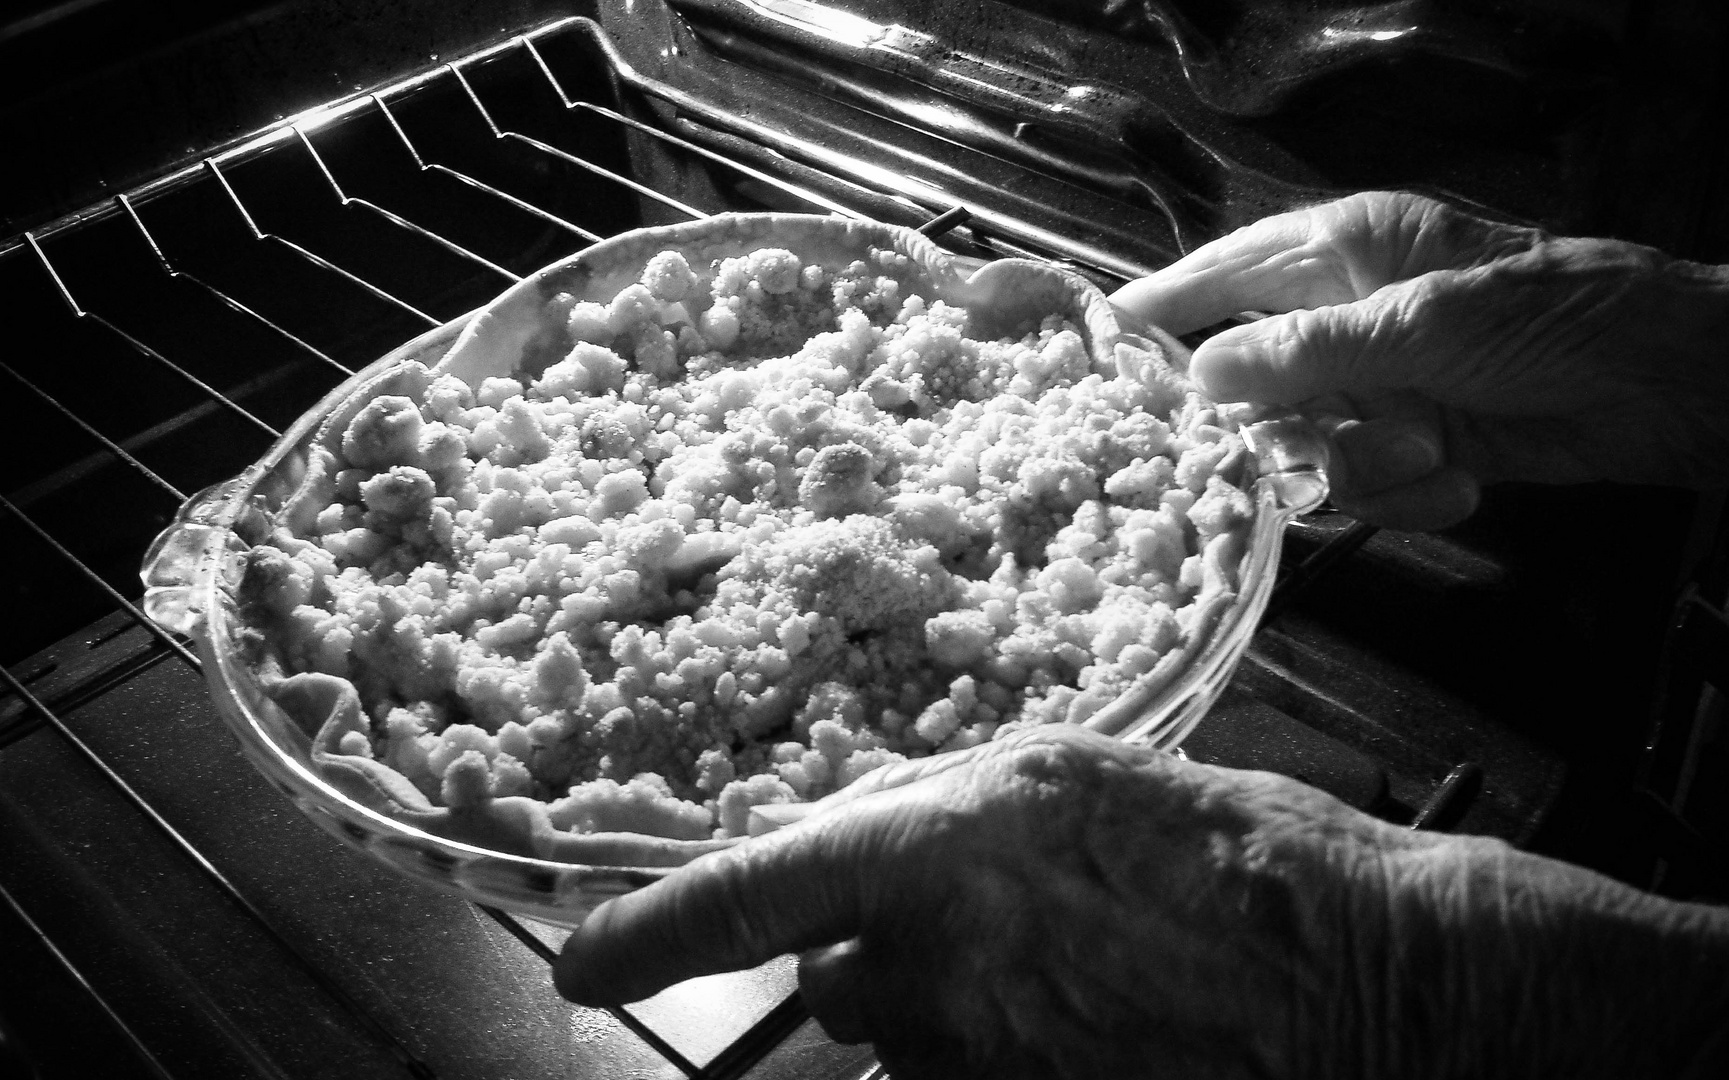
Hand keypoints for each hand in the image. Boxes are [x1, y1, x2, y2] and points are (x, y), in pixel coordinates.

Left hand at [551, 726, 1728, 1077]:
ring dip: (958, 1002)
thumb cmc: (1232, 855)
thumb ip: (938, 802)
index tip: (585, 963)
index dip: (648, 931)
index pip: (745, 900)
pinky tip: (1087, 1019)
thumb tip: (852, 836)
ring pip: (908, 1036)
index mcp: (934, 853)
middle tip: (1008, 923)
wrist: (1360, 990)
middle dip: (891, 952)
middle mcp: (932, 971)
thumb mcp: (1071, 775)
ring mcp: (975, 1064)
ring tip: (1077, 966)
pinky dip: (1000, 1049)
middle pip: (843, 977)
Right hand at [1111, 191, 1728, 529]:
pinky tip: (1456, 481)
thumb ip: (1303, 353)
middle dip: (1279, 427)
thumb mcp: (1419, 324)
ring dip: (1359, 466)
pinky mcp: (1408, 448)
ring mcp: (1374, 387)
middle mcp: (1345, 319)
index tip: (1098, 346)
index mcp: (1341, 251)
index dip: (1160, 309)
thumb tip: (1197, 372)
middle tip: (1302, 449)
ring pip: (1298, 450)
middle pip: (1250, 384)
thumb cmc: (1548, 318)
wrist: (1668, 387)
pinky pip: (1356, 489)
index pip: (1221, 273)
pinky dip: (1402, 496)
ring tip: (1429, 451)